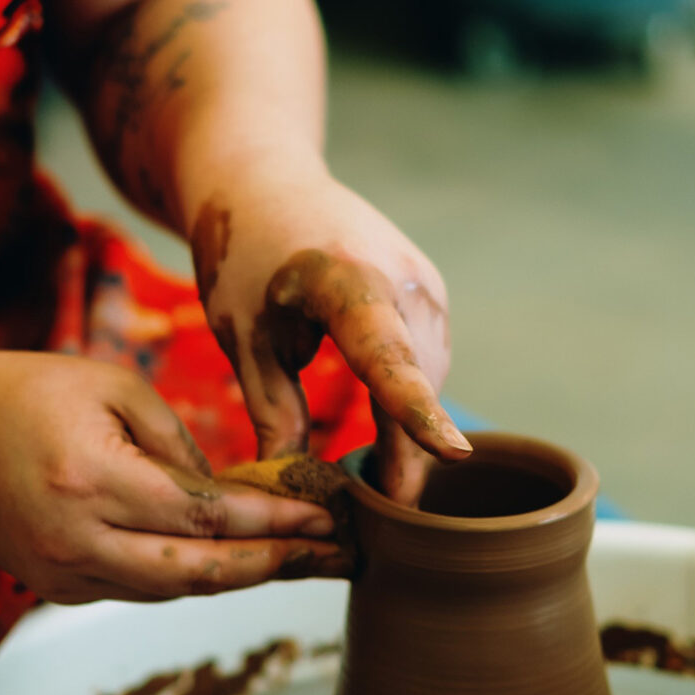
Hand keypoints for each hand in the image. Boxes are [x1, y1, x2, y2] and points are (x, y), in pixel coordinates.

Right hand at [0, 352, 345, 603]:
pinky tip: (236, 560)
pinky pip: (142, 589)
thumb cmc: (22, 393)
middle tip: (335, 557)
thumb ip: (177, 444)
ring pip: (175, 590)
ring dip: (241, 577)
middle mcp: (77, 542)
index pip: (207, 515)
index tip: (327, 519)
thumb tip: (232, 497)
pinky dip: (192, 575)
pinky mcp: (58, 589)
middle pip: (201, 571)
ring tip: (300, 561)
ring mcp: (64, 575)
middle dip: (276, 566)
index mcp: (91, 480)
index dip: (274, 522)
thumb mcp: (109, 387)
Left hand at [190, 157, 470, 503]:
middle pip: (417, 382)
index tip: (453, 454)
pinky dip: (412, 399)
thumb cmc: (241, 255)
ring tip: (381, 484)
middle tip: (381, 516)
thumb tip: (293, 487)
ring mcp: (424, 280)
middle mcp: (400, 275)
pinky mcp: (430, 290)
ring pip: (430, 376)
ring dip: (410, 430)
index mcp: (342, 277)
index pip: (387, 353)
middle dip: (407, 453)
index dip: (417, 409)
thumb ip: (272, 411)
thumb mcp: (242, 337)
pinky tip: (390, 434)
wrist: (265, 178)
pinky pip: (430, 360)